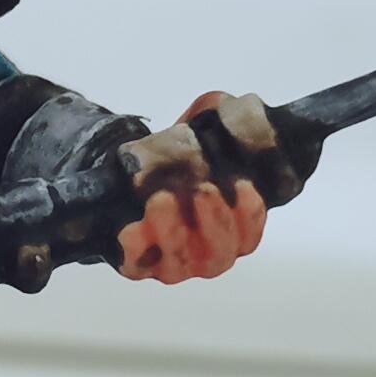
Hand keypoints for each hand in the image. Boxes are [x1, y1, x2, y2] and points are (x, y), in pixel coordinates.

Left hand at [114, 92, 276, 283]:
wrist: (126, 182)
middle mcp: (205, 252)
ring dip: (174, 231)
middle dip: (215, 222)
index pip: (249, 235)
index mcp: (229, 229)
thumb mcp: (204, 134)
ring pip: (181, 264)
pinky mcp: (138, 265)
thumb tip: (242, 110)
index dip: (250, 214)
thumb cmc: (178, 162)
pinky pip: (138, 266)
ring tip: (161, 199)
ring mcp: (173, 263)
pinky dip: (137, 249)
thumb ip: (225, 123)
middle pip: (220, 254)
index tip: (243, 185)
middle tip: (203, 190)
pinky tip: (130, 229)